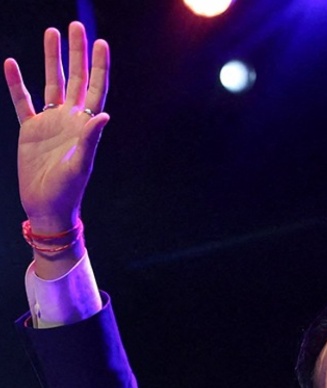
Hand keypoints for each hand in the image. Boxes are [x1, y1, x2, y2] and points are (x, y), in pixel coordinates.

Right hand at [5, 22, 110, 230]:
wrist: (46, 207)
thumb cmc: (68, 191)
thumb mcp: (80, 165)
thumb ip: (90, 139)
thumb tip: (102, 114)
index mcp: (86, 126)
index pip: (95, 89)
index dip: (99, 67)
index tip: (101, 42)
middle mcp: (70, 119)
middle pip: (75, 78)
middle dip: (77, 53)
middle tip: (76, 26)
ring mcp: (50, 122)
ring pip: (51, 83)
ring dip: (52, 59)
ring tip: (51, 32)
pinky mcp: (30, 130)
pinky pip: (22, 100)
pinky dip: (15, 82)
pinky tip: (9, 62)